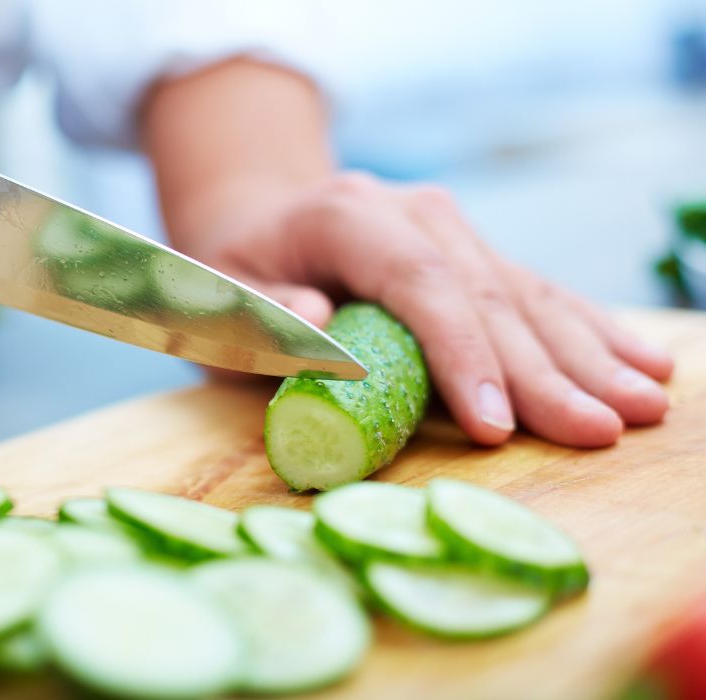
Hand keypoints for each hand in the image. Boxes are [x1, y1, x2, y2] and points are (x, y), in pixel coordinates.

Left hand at [185, 173, 673, 447]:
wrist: (253, 216)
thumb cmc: (228, 269)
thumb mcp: (212, 294)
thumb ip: (255, 314)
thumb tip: (321, 322)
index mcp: (344, 215)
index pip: (418, 282)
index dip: (462, 352)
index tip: (497, 422)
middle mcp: (410, 210)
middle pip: (486, 291)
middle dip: (545, 367)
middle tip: (598, 429)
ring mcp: (446, 225)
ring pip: (523, 290)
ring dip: (584, 350)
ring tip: (642, 404)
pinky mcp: (468, 251)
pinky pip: (531, 291)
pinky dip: (583, 330)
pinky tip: (636, 361)